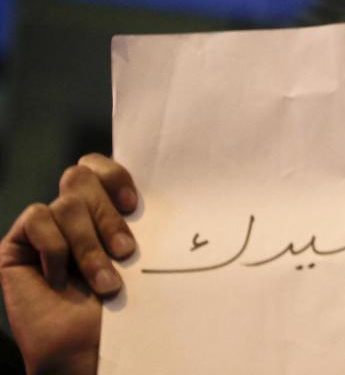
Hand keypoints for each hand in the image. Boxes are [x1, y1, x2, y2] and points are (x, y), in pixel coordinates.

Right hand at [0, 154, 137, 374]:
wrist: (92, 348)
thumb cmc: (124, 305)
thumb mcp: (139, 254)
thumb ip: (136, 218)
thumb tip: (156, 182)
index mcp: (101, 208)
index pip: (98, 166)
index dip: (114, 174)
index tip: (134, 205)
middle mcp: (70, 214)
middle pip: (80, 176)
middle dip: (107, 215)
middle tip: (127, 251)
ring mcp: (43, 229)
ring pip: (67, 203)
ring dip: (89, 245)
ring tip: (107, 281)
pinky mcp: (17, 245)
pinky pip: (37, 218)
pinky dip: (56, 248)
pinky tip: (62, 278)